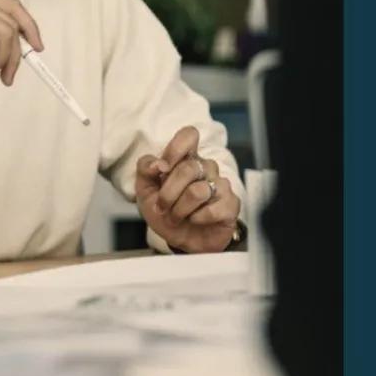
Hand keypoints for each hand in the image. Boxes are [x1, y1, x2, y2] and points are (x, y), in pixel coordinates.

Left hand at [136, 126, 241, 252]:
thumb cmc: (165, 211)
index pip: (189, 135)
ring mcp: (220, 185)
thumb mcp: (145, 190)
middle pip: (188, 168)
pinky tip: (195, 220)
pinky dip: (197, 218)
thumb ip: (145, 169)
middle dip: (168, 194)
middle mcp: (205, 167)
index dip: (175, 149)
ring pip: (198, 191)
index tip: (162, 169)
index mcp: (185, 158)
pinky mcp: (231, 204)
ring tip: (176, 217)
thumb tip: (157, 164)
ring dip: (179, 209)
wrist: (180, 240)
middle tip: (162, 208)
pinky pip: (212, 209)